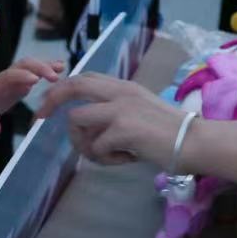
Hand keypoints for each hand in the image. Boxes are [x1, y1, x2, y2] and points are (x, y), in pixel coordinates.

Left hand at [0, 58, 66, 120]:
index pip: (9, 76)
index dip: (21, 76)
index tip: (36, 81)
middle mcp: (2, 80)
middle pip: (22, 65)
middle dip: (39, 67)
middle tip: (55, 77)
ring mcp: (10, 81)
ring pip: (29, 67)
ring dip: (45, 66)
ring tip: (62, 67)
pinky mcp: (16, 86)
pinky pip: (31, 74)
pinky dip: (45, 71)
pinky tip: (58, 70)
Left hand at [38, 73, 188, 167]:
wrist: (196, 142)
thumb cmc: (173, 133)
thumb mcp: (142, 113)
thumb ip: (116, 114)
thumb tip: (92, 131)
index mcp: (125, 87)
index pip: (85, 77)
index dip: (63, 88)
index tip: (49, 103)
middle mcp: (120, 92)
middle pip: (73, 86)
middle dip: (51, 101)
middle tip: (39, 117)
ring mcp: (120, 109)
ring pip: (77, 121)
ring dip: (84, 144)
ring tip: (108, 155)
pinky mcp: (122, 129)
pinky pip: (95, 147)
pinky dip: (106, 159)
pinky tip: (126, 160)